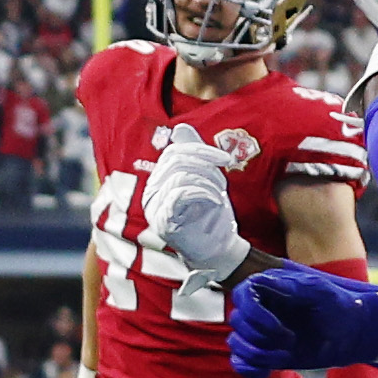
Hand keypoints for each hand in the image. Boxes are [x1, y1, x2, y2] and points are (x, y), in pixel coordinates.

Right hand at [140, 124, 252, 286]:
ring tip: (218, 196)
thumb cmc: (210, 214)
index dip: (201, 150)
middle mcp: (151, 193)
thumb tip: (180, 128)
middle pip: (175, 160)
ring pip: (179, 175)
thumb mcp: (205, 178)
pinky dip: (202, 193)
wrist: (216, 249)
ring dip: (207, 182)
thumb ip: (193, 154)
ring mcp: (154, 208)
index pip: (174, 151)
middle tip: (223, 183)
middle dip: (206, 166)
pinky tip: (214, 202)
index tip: (226, 159)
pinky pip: (179, 194)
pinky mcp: (163, 222)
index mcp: (158, 180)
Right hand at [226, 258, 377, 374]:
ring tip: (284, 355)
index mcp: (271, 288)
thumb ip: (294, 287)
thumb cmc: (339, 307)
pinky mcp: (265, 353)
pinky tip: (266, 372)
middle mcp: (262, 309)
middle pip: (237, 321)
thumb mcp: (321, 291)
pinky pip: (240, 362)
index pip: (243, 295)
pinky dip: (248, 369)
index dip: (253, 313)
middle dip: (260, 335)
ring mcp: (262, 332)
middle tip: (291, 340)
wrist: (352, 334)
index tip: (277, 328)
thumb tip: (266, 282)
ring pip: (236, 342)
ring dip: (256, 353)